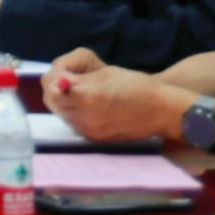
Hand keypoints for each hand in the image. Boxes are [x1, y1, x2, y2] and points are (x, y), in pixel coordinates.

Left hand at [46, 59, 186, 144]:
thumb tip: (60, 81)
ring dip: (63, 104)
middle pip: (53, 104)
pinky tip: (86, 107)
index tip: (61, 75)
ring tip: (76, 95)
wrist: (162, 111)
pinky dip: (74, 116)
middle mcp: (85, 117)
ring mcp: (90, 131)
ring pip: (63, 116)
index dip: (54, 80)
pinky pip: (76, 126)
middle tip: (64, 83)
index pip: (52, 89)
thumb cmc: (137, 86)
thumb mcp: (106, 74)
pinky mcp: (97, 139)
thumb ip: (79, 79)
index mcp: (86, 97)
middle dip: (55, 92)